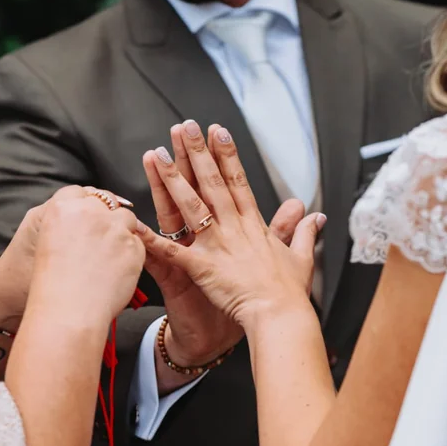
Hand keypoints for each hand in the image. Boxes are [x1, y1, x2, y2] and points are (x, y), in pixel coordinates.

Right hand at [0, 186, 143, 330]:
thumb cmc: (53, 284)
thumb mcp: (49, 242)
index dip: (87, 206)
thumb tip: (90, 215)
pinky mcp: (133, 245)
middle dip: (107, 218)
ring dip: (123, 234)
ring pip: (128, 220)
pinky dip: (131, 255)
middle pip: (106, 202)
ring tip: (109, 261)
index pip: (80, 192)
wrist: (68, 312)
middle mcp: (89, 211)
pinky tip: (116, 272)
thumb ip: (70, 222)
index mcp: (62, 208)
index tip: (90, 218)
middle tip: (101, 242)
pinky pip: (138, 243)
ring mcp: (114, 227)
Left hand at [139, 122, 324, 330]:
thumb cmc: (289, 293)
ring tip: (157, 154)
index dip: (227, 155)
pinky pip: (170, 251)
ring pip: (190, 204)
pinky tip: (132, 223)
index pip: (237, 181)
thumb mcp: (301, 257)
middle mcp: (234, 228)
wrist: (281, 317)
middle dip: (196, 153)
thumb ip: (303, 232)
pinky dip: (149, 239)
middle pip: (212, 183)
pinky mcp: (201, 267)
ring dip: (172, 178)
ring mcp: (216, 245)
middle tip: (184, 127)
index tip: (218, 132)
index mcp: (253, 225)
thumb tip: (314, 215)